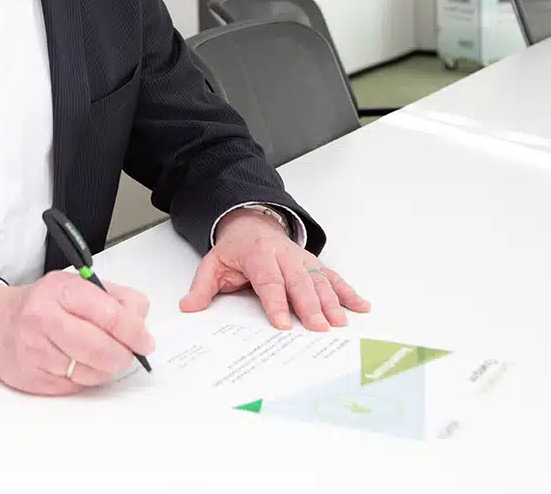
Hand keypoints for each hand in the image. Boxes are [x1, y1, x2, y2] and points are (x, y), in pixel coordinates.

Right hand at [0, 273, 153, 395]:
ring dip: (105, 369)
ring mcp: (37, 351)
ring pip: (92, 372)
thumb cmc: (42, 304)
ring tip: (100, 356)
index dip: (134, 332)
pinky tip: (77, 364)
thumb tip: (140, 321)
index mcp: (62, 291)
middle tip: (129, 353)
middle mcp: (45, 319)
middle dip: (123, 355)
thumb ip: (114, 298)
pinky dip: (86, 378)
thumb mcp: (76, 286)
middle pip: (102, 349)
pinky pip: (76, 386)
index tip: (145, 341)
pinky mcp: (34, 379)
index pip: (110, 315)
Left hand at [180, 208, 369, 330]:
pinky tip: (361, 306)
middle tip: (319, 328)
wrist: (251, 223)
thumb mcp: (213, 264)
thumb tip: (188, 307)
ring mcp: (302, 259)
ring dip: (332, 302)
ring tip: (339, 322)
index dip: (277, 303)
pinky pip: (333, 277)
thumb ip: (202, 287)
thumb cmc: (235, 249)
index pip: (269, 281)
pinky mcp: (314, 263)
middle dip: (310, 306)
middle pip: (299, 282)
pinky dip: (348, 291)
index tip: (283, 324)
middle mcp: (284, 256)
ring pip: (319, 280)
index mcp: (259, 256)